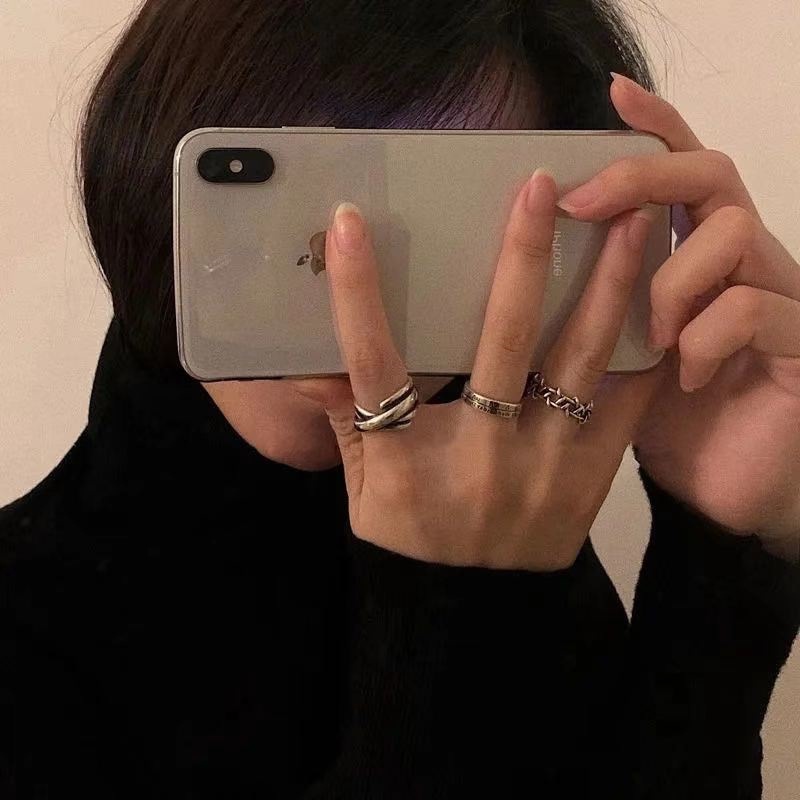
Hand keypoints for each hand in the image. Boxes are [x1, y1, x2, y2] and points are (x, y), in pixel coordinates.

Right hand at [304, 171, 661, 571]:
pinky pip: (623, 405)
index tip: (347, 223)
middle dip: (521, 259)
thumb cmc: (409, 540)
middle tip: (540, 187)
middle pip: (499, 343)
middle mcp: (479, 454)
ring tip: (630, 222)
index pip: (372, 365)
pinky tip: (662, 298)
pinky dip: (642, 350)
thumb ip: (343, 420)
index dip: (357, 294)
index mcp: (405, 459)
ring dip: (605, 286)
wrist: (473, 613)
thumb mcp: (362, 487)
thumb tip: (304, 363)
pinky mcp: (591, 477)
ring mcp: (543, 465)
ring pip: (577, 361)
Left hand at [556, 72, 799, 550]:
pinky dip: (706, 337)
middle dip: (645, 175)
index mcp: (694, 261)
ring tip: (652, 332)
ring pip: (733, 234)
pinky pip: (753, 309)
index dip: (656, 128)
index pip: (681, 174)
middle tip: (584, 201)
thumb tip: (504, 283)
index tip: (611, 95)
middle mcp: (742, 265)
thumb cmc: (664, 421)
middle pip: (710, 176)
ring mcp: (779, 300)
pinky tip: (686, 375)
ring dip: (672, 277)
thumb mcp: (615, 358)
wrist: (724, 493)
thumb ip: (587, 312)